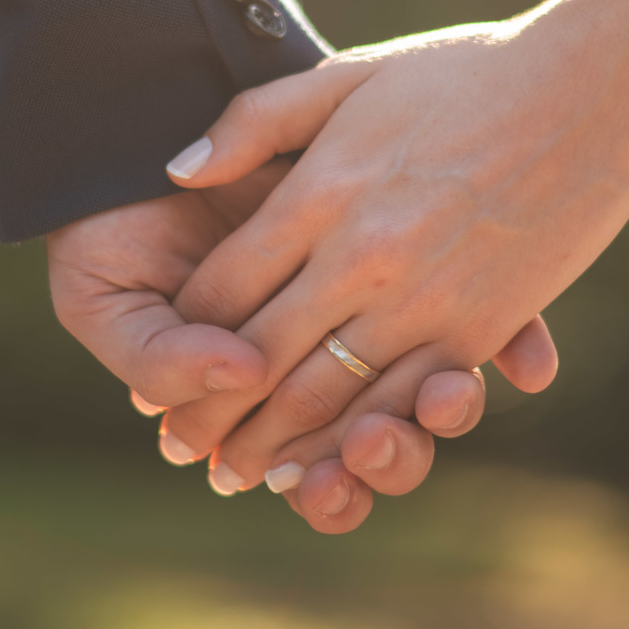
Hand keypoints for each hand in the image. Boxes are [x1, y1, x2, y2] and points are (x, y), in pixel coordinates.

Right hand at [45, 164, 496, 533]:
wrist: (135, 136)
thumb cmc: (111, 236)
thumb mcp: (105, 303)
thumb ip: (154, 357)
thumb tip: (240, 376)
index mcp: (261, 400)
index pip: (313, 470)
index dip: (329, 492)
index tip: (322, 487)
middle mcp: (327, 368)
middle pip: (386, 447)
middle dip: (391, 462)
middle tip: (377, 447)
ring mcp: (374, 316)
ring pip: (434, 396)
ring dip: (444, 414)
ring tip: (442, 396)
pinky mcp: (412, 253)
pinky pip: (482, 321)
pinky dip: (509, 346)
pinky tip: (524, 359)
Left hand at [159, 16, 628, 486]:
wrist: (591, 88)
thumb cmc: (465, 72)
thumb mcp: (347, 77)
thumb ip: (254, 122)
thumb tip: (179, 168)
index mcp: (319, 191)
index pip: (224, 287)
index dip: (186, 335)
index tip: (161, 366)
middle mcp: (362, 255)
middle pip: (261, 357)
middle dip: (212, 413)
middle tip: (177, 450)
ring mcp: (424, 298)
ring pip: (328, 396)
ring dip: (277, 444)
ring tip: (240, 473)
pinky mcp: (479, 327)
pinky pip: (404, 399)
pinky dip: (359, 438)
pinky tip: (331, 460)